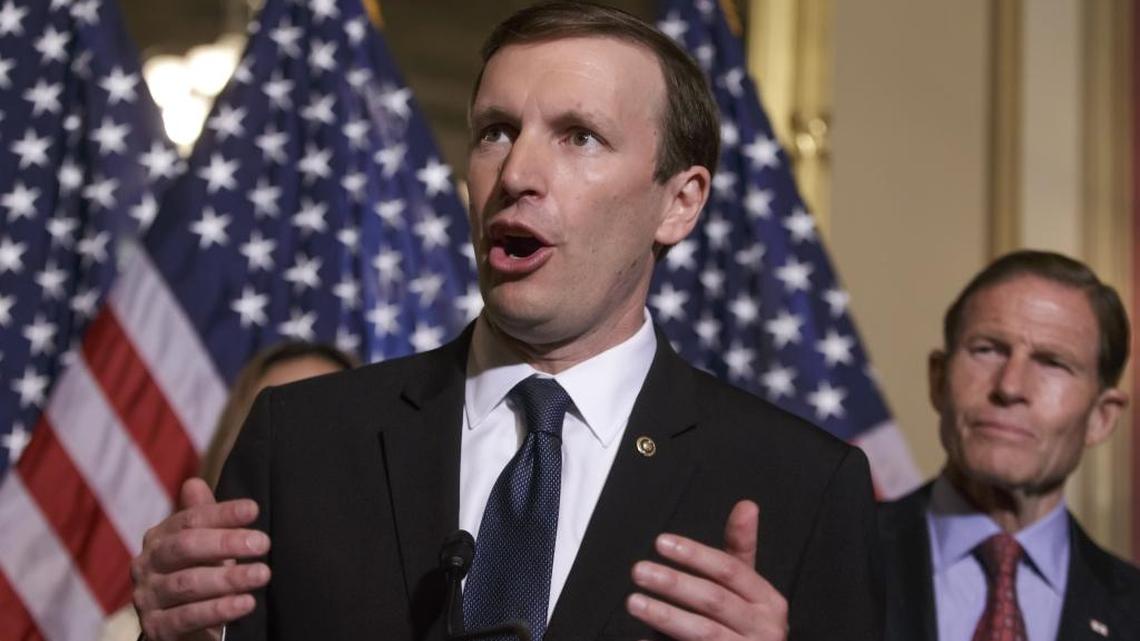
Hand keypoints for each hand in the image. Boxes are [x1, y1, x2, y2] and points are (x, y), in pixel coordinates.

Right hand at [131, 478, 270, 640]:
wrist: (179, 625)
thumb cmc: (197, 574)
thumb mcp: (203, 545)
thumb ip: (202, 516)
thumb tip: (194, 483)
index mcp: (159, 538)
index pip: (190, 519)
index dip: (222, 513)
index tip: (254, 510)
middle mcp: (147, 565)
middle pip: (185, 547)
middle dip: (226, 543)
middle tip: (263, 543)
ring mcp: (147, 597)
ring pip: (188, 583)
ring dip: (229, 578)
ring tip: (262, 574)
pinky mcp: (156, 628)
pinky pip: (187, 617)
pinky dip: (219, 610)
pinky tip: (246, 603)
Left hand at [626, 500, 786, 640]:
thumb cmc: (746, 625)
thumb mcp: (748, 587)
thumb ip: (741, 548)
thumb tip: (747, 505)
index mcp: (768, 601)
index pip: (730, 569)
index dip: (695, 554)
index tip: (661, 542)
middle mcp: (764, 629)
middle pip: (714, 599)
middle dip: (674, 583)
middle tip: (640, 571)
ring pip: (703, 632)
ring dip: (665, 615)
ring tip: (635, 602)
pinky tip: (642, 638)